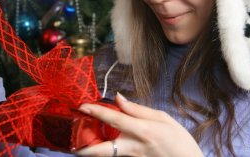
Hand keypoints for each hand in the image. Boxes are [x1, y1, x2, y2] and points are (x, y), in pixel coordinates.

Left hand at [75, 93, 203, 156]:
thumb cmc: (179, 140)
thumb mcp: (162, 118)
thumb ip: (136, 109)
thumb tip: (118, 98)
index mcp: (142, 131)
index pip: (113, 119)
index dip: (95, 111)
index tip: (82, 106)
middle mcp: (132, 147)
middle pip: (100, 151)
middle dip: (82, 149)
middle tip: (70, 142)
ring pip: (105, 156)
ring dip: (90, 151)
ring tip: (80, 141)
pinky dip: (103, 151)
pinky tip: (99, 144)